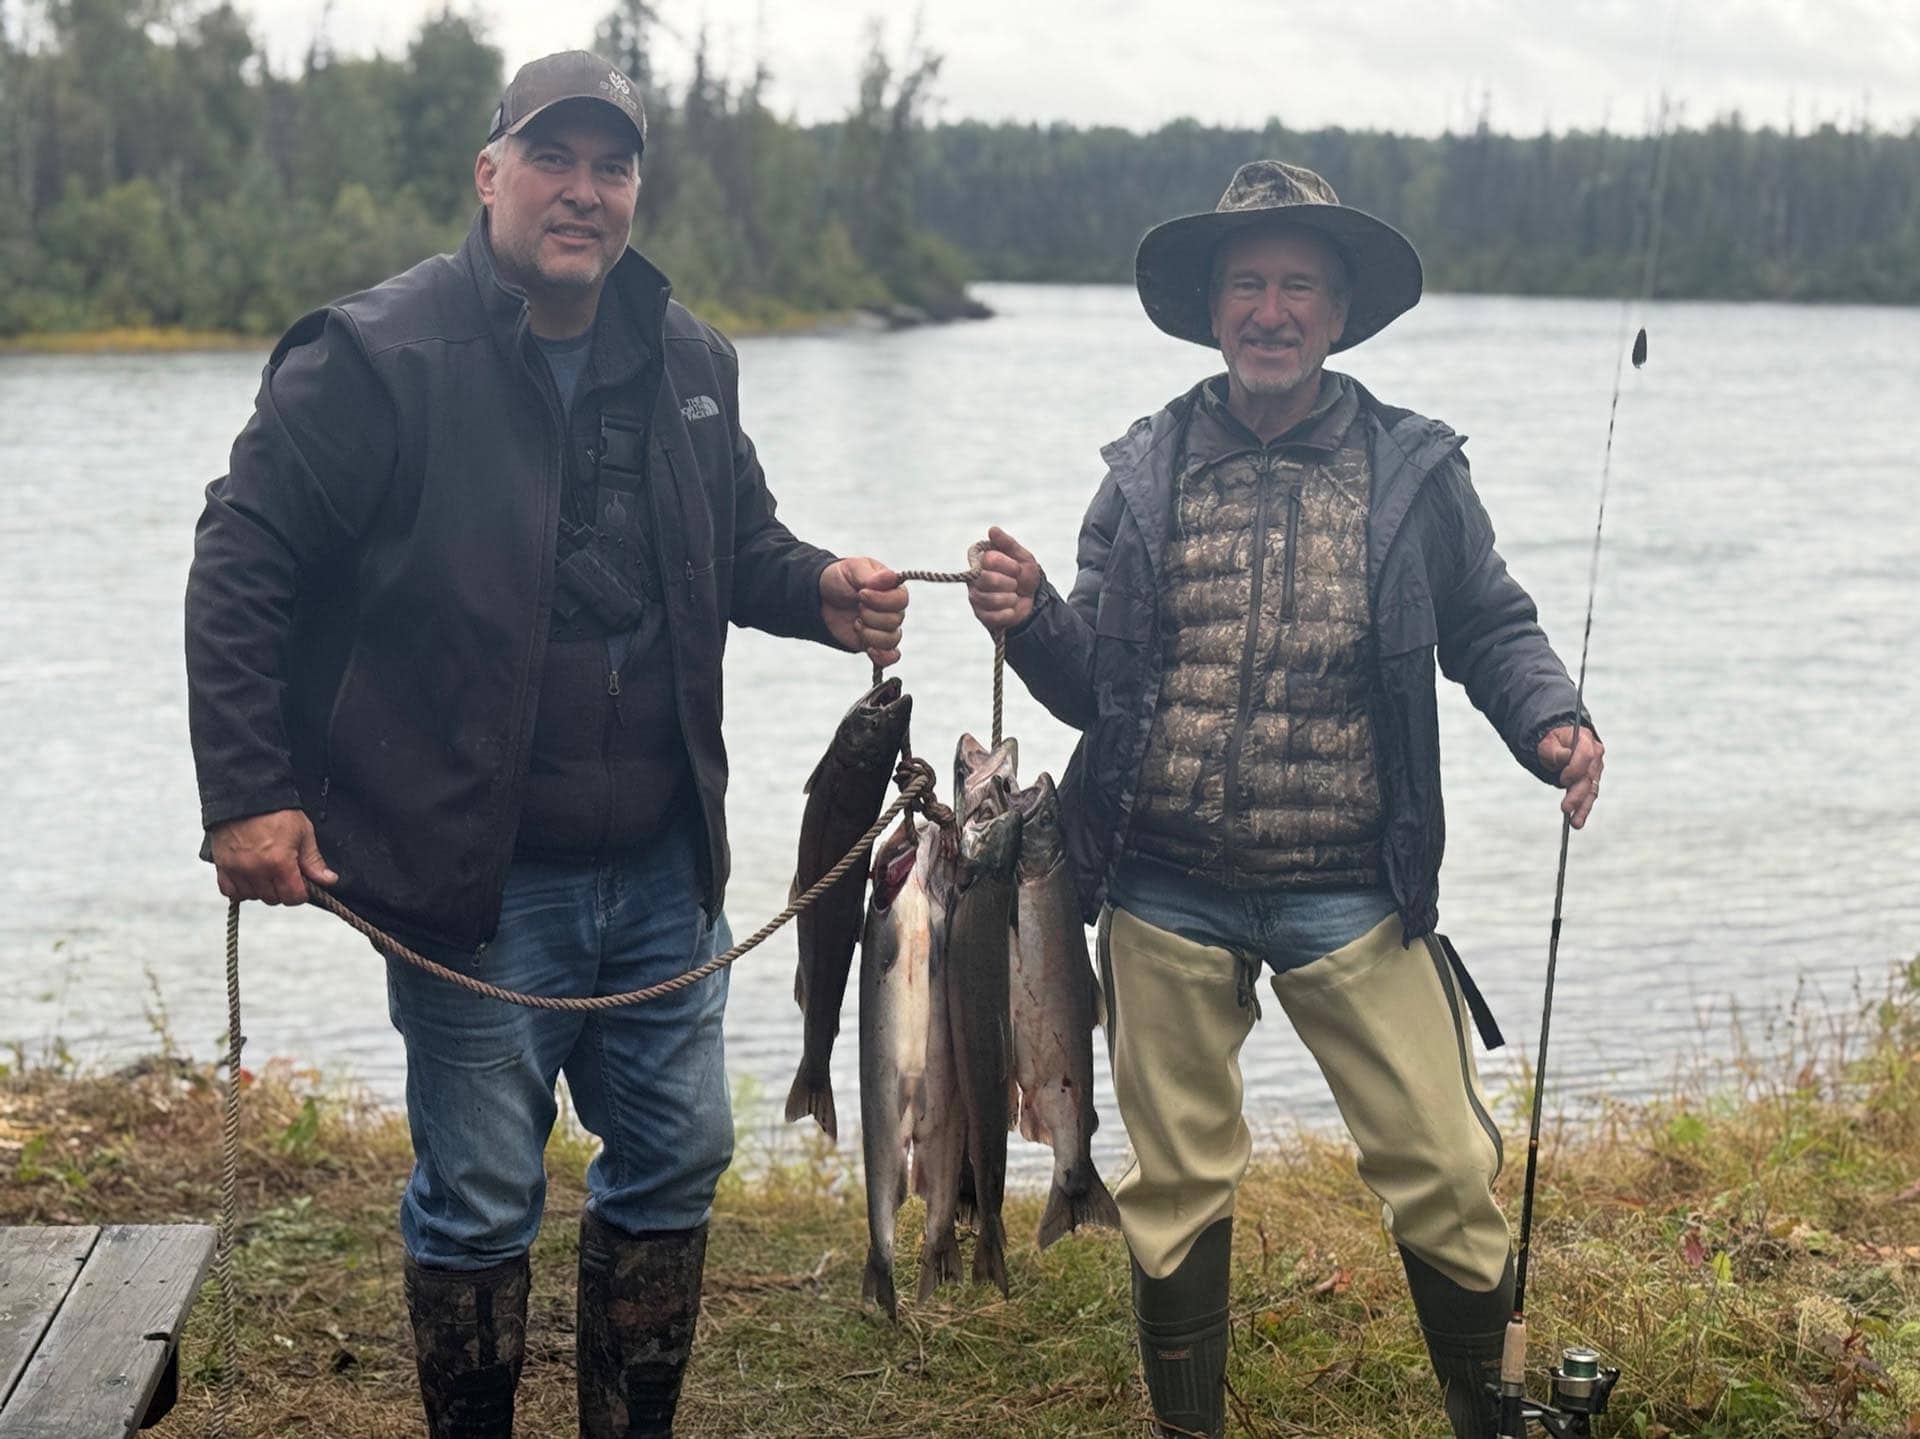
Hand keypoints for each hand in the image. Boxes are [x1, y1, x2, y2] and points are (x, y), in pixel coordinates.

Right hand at [209, 808, 337, 904]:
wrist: (246, 796)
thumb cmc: (278, 812)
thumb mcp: (303, 833)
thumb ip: (314, 861)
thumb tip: (329, 880)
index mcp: (279, 863)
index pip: (293, 897)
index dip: (301, 893)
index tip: (301, 884)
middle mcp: (256, 870)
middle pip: (273, 899)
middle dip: (282, 890)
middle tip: (284, 874)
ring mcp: (236, 869)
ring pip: (252, 896)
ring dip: (262, 890)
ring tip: (267, 873)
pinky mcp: (221, 866)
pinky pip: (230, 891)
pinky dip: (240, 889)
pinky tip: (249, 877)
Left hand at [820, 557, 907, 667]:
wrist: (821, 598)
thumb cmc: (840, 579)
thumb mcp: (852, 569)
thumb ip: (872, 576)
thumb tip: (892, 576)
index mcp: (891, 589)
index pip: (901, 599)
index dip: (882, 600)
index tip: (861, 594)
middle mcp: (893, 609)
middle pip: (895, 621)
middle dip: (871, 616)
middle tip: (857, 607)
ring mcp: (884, 628)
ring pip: (891, 640)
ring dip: (870, 634)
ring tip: (856, 624)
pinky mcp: (875, 643)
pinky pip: (890, 657)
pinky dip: (883, 657)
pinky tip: (870, 650)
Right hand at [967, 526, 1041, 633]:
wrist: (1032, 600)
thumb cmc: (1024, 575)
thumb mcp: (1022, 557)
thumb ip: (1007, 543)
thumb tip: (992, 529)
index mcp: (982, 559)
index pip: (987, 559)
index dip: (1005, 564)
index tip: (1017, 568)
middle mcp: (974, 577)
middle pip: (986, 579)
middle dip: (1009, 582)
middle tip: (1016, 584)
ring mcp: (976, 596)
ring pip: (989, 599)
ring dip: (1010, 598)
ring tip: (1015, 596)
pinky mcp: (981, 614)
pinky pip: (993, 616)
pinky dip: (1008, 612)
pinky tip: (1012, 609)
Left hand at [1537, 724, 1604, 828]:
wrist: (1558, 743)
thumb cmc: (1552, 742)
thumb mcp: (1548, 743)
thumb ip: (1556, 751)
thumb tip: (1566, 757)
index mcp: (1586, 740)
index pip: (1587, 755)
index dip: (1576, 768)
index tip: (1563, 779)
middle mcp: (1595, 755)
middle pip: (1588, 776)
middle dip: (1577, 794)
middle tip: (1566, 808)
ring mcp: (1595, 769)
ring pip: (1591, 790)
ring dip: (1583, 807)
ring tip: (1575, 823)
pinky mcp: (1591, 781)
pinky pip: (1588, 796)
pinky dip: (1583, 809)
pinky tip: (1577, 822)